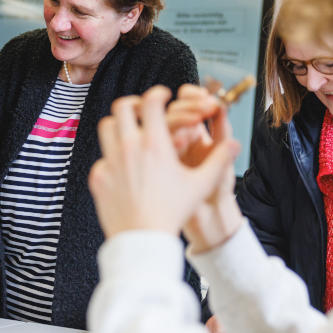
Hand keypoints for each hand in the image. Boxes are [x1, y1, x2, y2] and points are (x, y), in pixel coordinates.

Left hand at [88, 86, 240, 238]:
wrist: (144, 239)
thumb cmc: (173, 212)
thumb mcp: (201, 185)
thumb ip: (219, 161)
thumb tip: (234, 144)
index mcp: (155, 144)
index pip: (151, 102)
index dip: (158, 93)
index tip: (163, 95)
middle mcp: (129, 148)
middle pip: (122, 108)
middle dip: (134, 103)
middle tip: (143, 109)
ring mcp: (110, 161)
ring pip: (106, 127)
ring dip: (118, 125)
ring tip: (130, 132)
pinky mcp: (98, 176)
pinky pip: (102, 157)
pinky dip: (112, 156)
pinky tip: (123, 165)